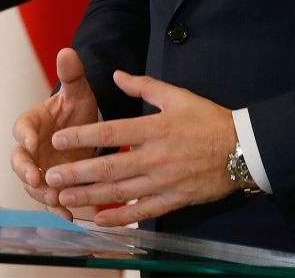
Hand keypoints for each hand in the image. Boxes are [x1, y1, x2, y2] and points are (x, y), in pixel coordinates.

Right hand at [10, 48, 101, 218]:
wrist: (86, 131)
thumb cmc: (76, 110)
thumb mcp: (78, 92)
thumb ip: (72, 75)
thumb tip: (67, 51)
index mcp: (32, 123)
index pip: (21, 128)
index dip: (24, 135)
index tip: (32, 142)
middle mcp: (31, 148)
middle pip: (19, 161)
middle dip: (25, 171)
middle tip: (35, 178)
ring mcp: (40, 169)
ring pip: (32, 184)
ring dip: (42, 193)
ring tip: (56, 199)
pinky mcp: (52, 185)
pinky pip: (49, 200)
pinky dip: (56, 210)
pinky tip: (68, 219)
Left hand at [43, 70, 239, 226]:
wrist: (244, 148)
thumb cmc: (208, 119)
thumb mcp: (177, 95)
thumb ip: (144, 85)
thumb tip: (117, 74)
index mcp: (154, 128)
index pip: (110, 133)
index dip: (82, 136)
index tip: (59, 139)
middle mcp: (156, 157)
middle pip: (109, 167)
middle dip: (77, 173)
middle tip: (51, 176)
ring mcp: (164, 182)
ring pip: (121, 193)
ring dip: (90, 197)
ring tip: (64, 198)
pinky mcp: (174, 200)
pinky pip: (142, 212)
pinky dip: (120, 218)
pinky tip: (99, 220)